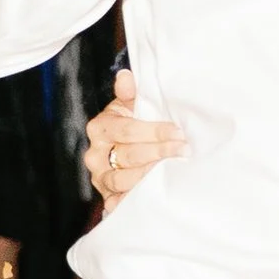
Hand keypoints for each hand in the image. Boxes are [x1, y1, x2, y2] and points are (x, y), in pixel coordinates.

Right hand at [87, 68, 186, 208]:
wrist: (123, 155)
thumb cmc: (132, 126)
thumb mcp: (131, 107)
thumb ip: (130, 93)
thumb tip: (126, 76)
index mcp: (100, 128)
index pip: (126, 130)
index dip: (153, 132)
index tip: (177, 132)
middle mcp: (95, 154)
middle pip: (127, 155)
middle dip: (158, 152)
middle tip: (183, 150)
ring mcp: (100, 178)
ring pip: (123, 179)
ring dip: (150, 175)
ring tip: (173, 169)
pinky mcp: (107, 197)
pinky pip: (118, 202)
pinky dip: (133, 200)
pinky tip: (153, 194)